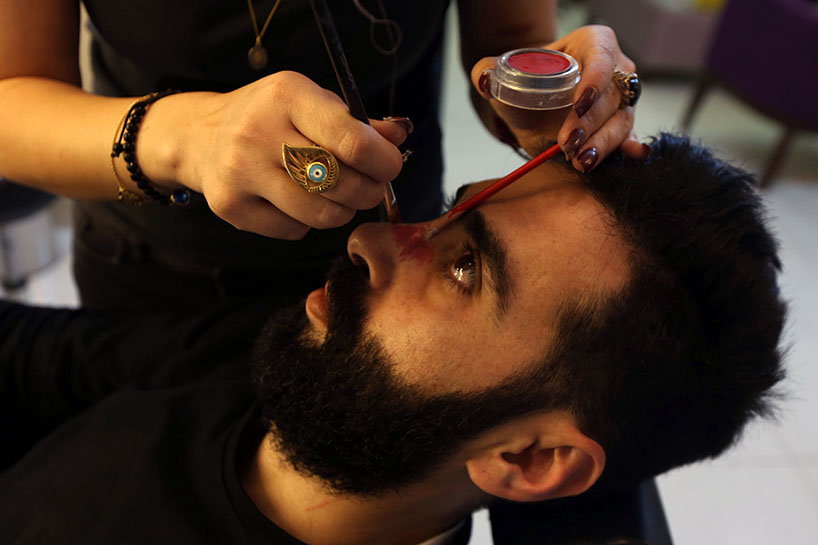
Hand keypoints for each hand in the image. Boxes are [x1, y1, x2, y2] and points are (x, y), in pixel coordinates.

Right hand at [142, 71, 409, 238]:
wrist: (201, 136)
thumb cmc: (272, 119)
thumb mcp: (311, 104)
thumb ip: (357, 123)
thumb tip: (399, 136)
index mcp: (288, 95)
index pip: (350, 140)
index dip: (382, 162)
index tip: (389, 168)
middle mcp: (258, 130)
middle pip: (339, 180)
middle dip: (368, 191)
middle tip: (370, 189)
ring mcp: (240, 170)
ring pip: (319, 212)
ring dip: (341, 212)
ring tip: (339, 198)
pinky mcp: (229, 204)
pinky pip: (292, 230)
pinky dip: (306, 223)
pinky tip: (296, 203)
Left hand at [470, 25, 648, 170]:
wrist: (531, 105)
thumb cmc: (525, 82)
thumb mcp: (504, 74)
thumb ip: (487, 71)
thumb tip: (484, 80)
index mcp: (593, 43)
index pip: (601, 56)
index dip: (595, 80)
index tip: (579, 104)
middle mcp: (615, 68)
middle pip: (611, 94)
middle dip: (589, 123)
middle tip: (566, 144)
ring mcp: (621, 98)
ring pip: (620, 119)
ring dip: (602, 142)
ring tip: (581, 161)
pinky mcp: (620, 125)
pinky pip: (629, 136)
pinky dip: (630, 147)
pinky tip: (633, 154)